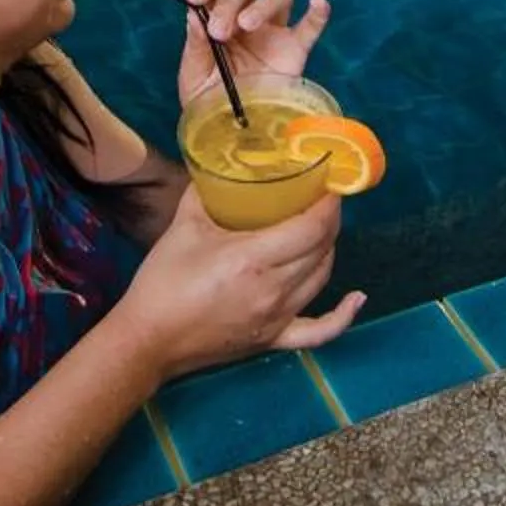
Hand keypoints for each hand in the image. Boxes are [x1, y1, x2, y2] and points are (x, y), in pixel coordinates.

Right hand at [109, 186, 363, 377]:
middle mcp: (274, 289)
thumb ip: (205, 192)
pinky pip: (320, 330)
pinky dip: (343, 315)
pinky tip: (357, 298)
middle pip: (321, 248)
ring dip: (327, 250)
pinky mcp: (275, 339)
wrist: (148, 339)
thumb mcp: (183, 226)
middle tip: (321, 198)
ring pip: (322, 277)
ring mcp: (278, 318)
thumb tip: (220, 165)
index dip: (328, 202)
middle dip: (328, 219)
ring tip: (321, 229)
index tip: (330, 181)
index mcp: (253, 258)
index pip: (311, 226)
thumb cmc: (163, 282)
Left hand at [179, 0, 327, 104]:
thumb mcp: (193, 74)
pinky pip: (311, 25)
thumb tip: (196, 14)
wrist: (230, 136)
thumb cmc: (207, 100)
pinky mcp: (295, 49)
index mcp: (213, 16)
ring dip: (263, 1)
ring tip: (247, 26)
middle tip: (220, 31)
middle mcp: (243, 14)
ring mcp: (272, 30)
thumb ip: (196, 45)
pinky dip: (318, 11)